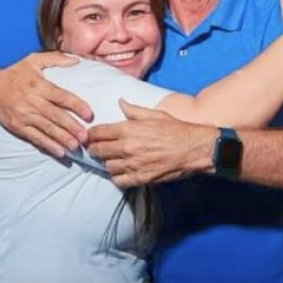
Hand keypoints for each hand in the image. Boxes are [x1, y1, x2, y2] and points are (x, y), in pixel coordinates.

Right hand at [0, 52, 90, 157]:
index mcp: (38, 85)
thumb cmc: (16, 73)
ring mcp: (24, 115)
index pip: (60, 96)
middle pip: (55, 115)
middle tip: (86, 136)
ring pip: (46, 129)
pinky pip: (35, 138)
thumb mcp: (33, 60)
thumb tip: (76, 60)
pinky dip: (48, 145)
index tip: (89, 114)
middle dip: (71, 127)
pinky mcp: (18, 126)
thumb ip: (55, 58)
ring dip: (62, 138)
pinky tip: (59, 151)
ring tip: (76, 146)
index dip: (76, 105)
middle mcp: (32, 101)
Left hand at [87, 100, 215, 187]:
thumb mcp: (154, 114)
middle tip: (94, 149)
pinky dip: (117, 177)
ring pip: (108, 166)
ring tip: (110, 159)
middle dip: (94, 149)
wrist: (193, 148)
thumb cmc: (175, 129)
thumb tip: (120, 102)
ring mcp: (133, 164)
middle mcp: (128, 147)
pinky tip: (120, 171)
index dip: (91, 134)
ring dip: (106, 163)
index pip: (99, 132)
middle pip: (99, 150)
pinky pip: (119, 180)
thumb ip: (133, 110)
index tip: (89, 136)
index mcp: (129, 129)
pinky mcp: (141, 178)